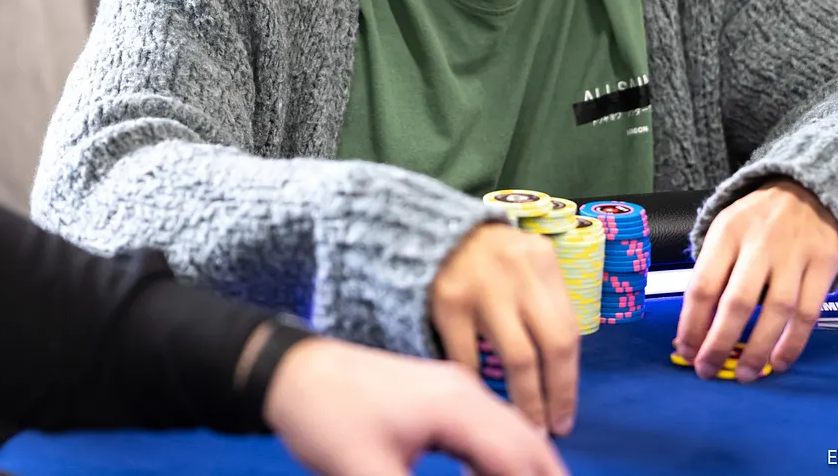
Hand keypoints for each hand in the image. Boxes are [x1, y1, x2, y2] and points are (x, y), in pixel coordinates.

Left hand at [264, 337, 569, 475]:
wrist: (291, 372)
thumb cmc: (325, 418)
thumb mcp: (366, 473)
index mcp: (454, 407)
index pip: (518, 459)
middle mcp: (464, 392)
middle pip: (527, 441)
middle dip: (546, 475)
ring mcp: (454, 389)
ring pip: (512, 432)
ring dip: (525, 468)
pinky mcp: (440, 394)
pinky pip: (489, 428)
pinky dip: (502, 457)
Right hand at [430, 222, 579, 434]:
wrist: (424, 231)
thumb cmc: (483, 257)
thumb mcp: (522, 263)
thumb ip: (541, 302)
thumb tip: (558, 372)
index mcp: (543, 260)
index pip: (569, 329)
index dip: (570, 380)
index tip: (566, 414)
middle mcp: (519, 272)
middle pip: (551, 345)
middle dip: (554, 396)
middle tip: (549, 429)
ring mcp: (483, 286)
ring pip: (517, 358)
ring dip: (525, 400)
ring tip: (524, 423)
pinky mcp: (448, 302)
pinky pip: (470, 359)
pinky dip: (478, 384)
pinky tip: (482, 401)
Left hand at [673, 178, 837, 381]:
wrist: (810, 189)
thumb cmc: (758, 220)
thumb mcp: (726, 231)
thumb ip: (711, 272)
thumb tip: (693, 329)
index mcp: (726, 233)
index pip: (703, 285)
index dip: (691, 324)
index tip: (686, 351)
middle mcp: (759, 244)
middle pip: (737, 302)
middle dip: (719, 343)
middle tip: (708, 371)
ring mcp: (794, 255)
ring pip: (776, 312)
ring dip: (758, 349)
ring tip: (746, 374)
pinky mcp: (823, 266)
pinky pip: (808, 313)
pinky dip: (793, 343)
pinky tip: (779, 362)